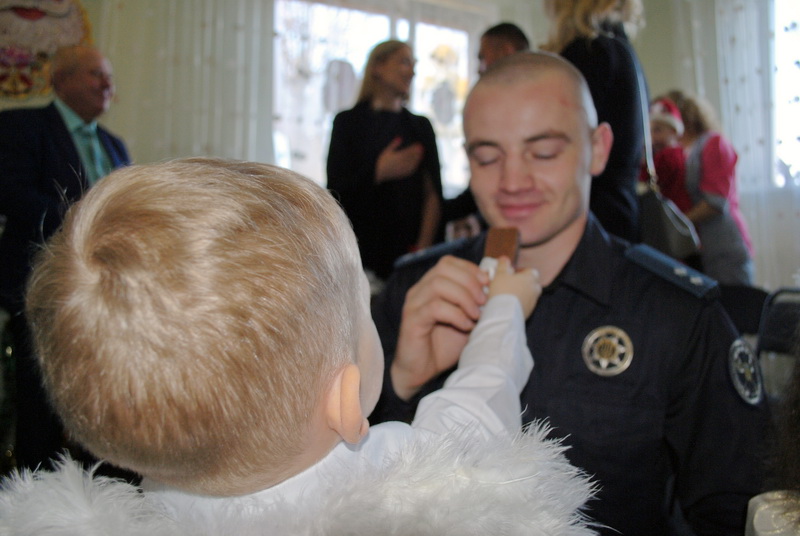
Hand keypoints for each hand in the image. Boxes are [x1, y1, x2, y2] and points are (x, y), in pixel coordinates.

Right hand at [375, 137, 423, 182]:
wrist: (379, 173)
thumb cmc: (382, 161)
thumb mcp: (387, 151)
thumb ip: (394, 144)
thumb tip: (400, 137)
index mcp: (397, 157)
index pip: (408, 151)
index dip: (414, 148)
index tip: (418, 144)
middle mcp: (400, 163)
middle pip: (411, 157)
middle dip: (417, 152)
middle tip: (421, 147)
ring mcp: (402, 169)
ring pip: (412, 163)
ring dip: (418, 158)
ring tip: (421, 153)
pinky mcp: (403, 174)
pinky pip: (411, 169)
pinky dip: (415, 164)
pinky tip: (417, 161)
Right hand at [391, 255, 489, 399]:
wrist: (421, 372)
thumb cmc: (443, 346)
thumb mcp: (466, 320)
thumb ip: (476, 304)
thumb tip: (497, 288)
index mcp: (430, 286)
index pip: (448, 262)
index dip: (470, 269)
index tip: (488, 283)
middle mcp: (419, 291)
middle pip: (443, 268)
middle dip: (469, 282)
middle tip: (484, 302)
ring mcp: (413, 304)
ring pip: (439, 285)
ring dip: (464, 298)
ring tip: (476, 315)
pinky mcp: (412, 321)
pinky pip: (434, 308)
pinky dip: (456, 315)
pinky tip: (466, 326)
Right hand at [488, 257, 540, 318]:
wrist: (504, 314)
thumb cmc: (503, 291)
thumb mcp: (500, 274)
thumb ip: (503, 265)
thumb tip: (504, 258)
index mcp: (531, 278)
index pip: (531, 271)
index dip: (521, 271)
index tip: (511, 273)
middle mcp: (535, 290)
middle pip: (532, 283)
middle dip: (523, 283)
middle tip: (510, 283)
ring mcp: (532, 303)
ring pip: (528, 295)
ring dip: (520, 293)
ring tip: (507, 295)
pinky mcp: (528, 313)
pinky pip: (524, 305)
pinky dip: (518, 303)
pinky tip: (507, 304)